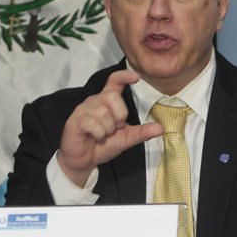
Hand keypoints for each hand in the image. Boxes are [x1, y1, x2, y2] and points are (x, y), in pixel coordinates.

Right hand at [56, 69, 162, 186]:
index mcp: (107, 101)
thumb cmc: (103, 145)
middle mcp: (95, 101)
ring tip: (103, 135)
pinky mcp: (75, 120)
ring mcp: (83, 109)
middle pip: (113, 96)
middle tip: (114, 129)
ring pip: (103, 111)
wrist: (84, 161)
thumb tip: (160, 128)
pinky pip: (92, 122)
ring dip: (107, 129)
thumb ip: (141, 132)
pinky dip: (99, 134)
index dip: (124, 76)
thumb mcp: (126, 139)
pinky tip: (95, 138)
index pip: (114, 81)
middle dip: (119, 115)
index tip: (135, 77)